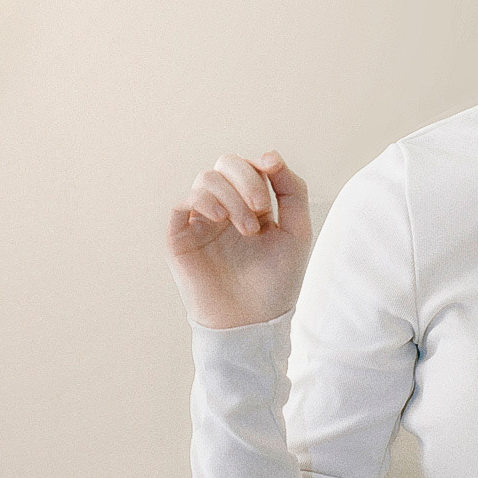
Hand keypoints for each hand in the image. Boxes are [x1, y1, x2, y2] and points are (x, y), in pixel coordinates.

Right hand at [166, 150, 312, 329]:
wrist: (253, 321)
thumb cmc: (277, 281)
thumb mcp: (297, 231)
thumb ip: (292, 190)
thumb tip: (269, 156)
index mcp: (250, 205)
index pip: (249, 166)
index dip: (261, 164)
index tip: (273, 171)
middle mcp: (224, 209)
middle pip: (225, 164)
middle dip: (246, 177)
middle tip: (261, 206)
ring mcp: (200, 222)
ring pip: (206, 180)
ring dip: (231, 197)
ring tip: (248, 229)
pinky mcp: (180, 238)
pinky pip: (183, 204)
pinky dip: (203, 202)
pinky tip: (220, 220)